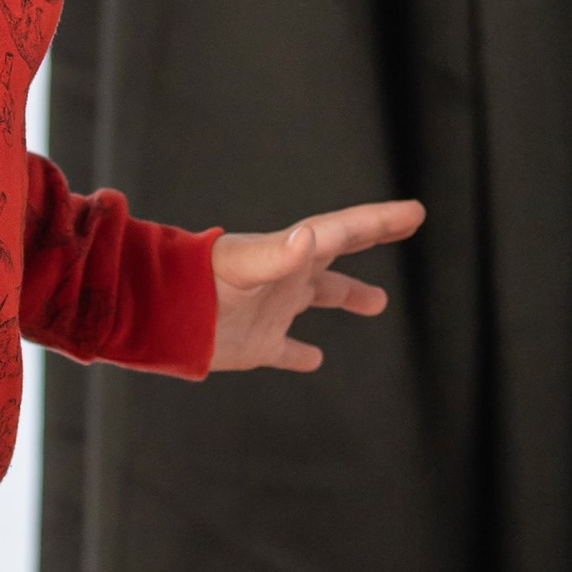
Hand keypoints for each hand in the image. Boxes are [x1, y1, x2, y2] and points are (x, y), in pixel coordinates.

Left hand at [209, 198, 422, 373]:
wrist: (157, 315)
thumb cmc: (197, 282)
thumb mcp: (242, 264)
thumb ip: (277, 254)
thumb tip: (311, 239)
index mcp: (289, 253)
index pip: (343, 232)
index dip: (379, 221)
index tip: (414, 211)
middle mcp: (285, 277)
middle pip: (337, 253)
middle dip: (371, 237)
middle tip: (406, 225)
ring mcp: (272, 310)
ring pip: (317, 299)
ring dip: (346, 297)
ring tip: (377, 302)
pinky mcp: (256, 345)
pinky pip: (285, 350)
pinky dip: (300, 355)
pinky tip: (314, 360)